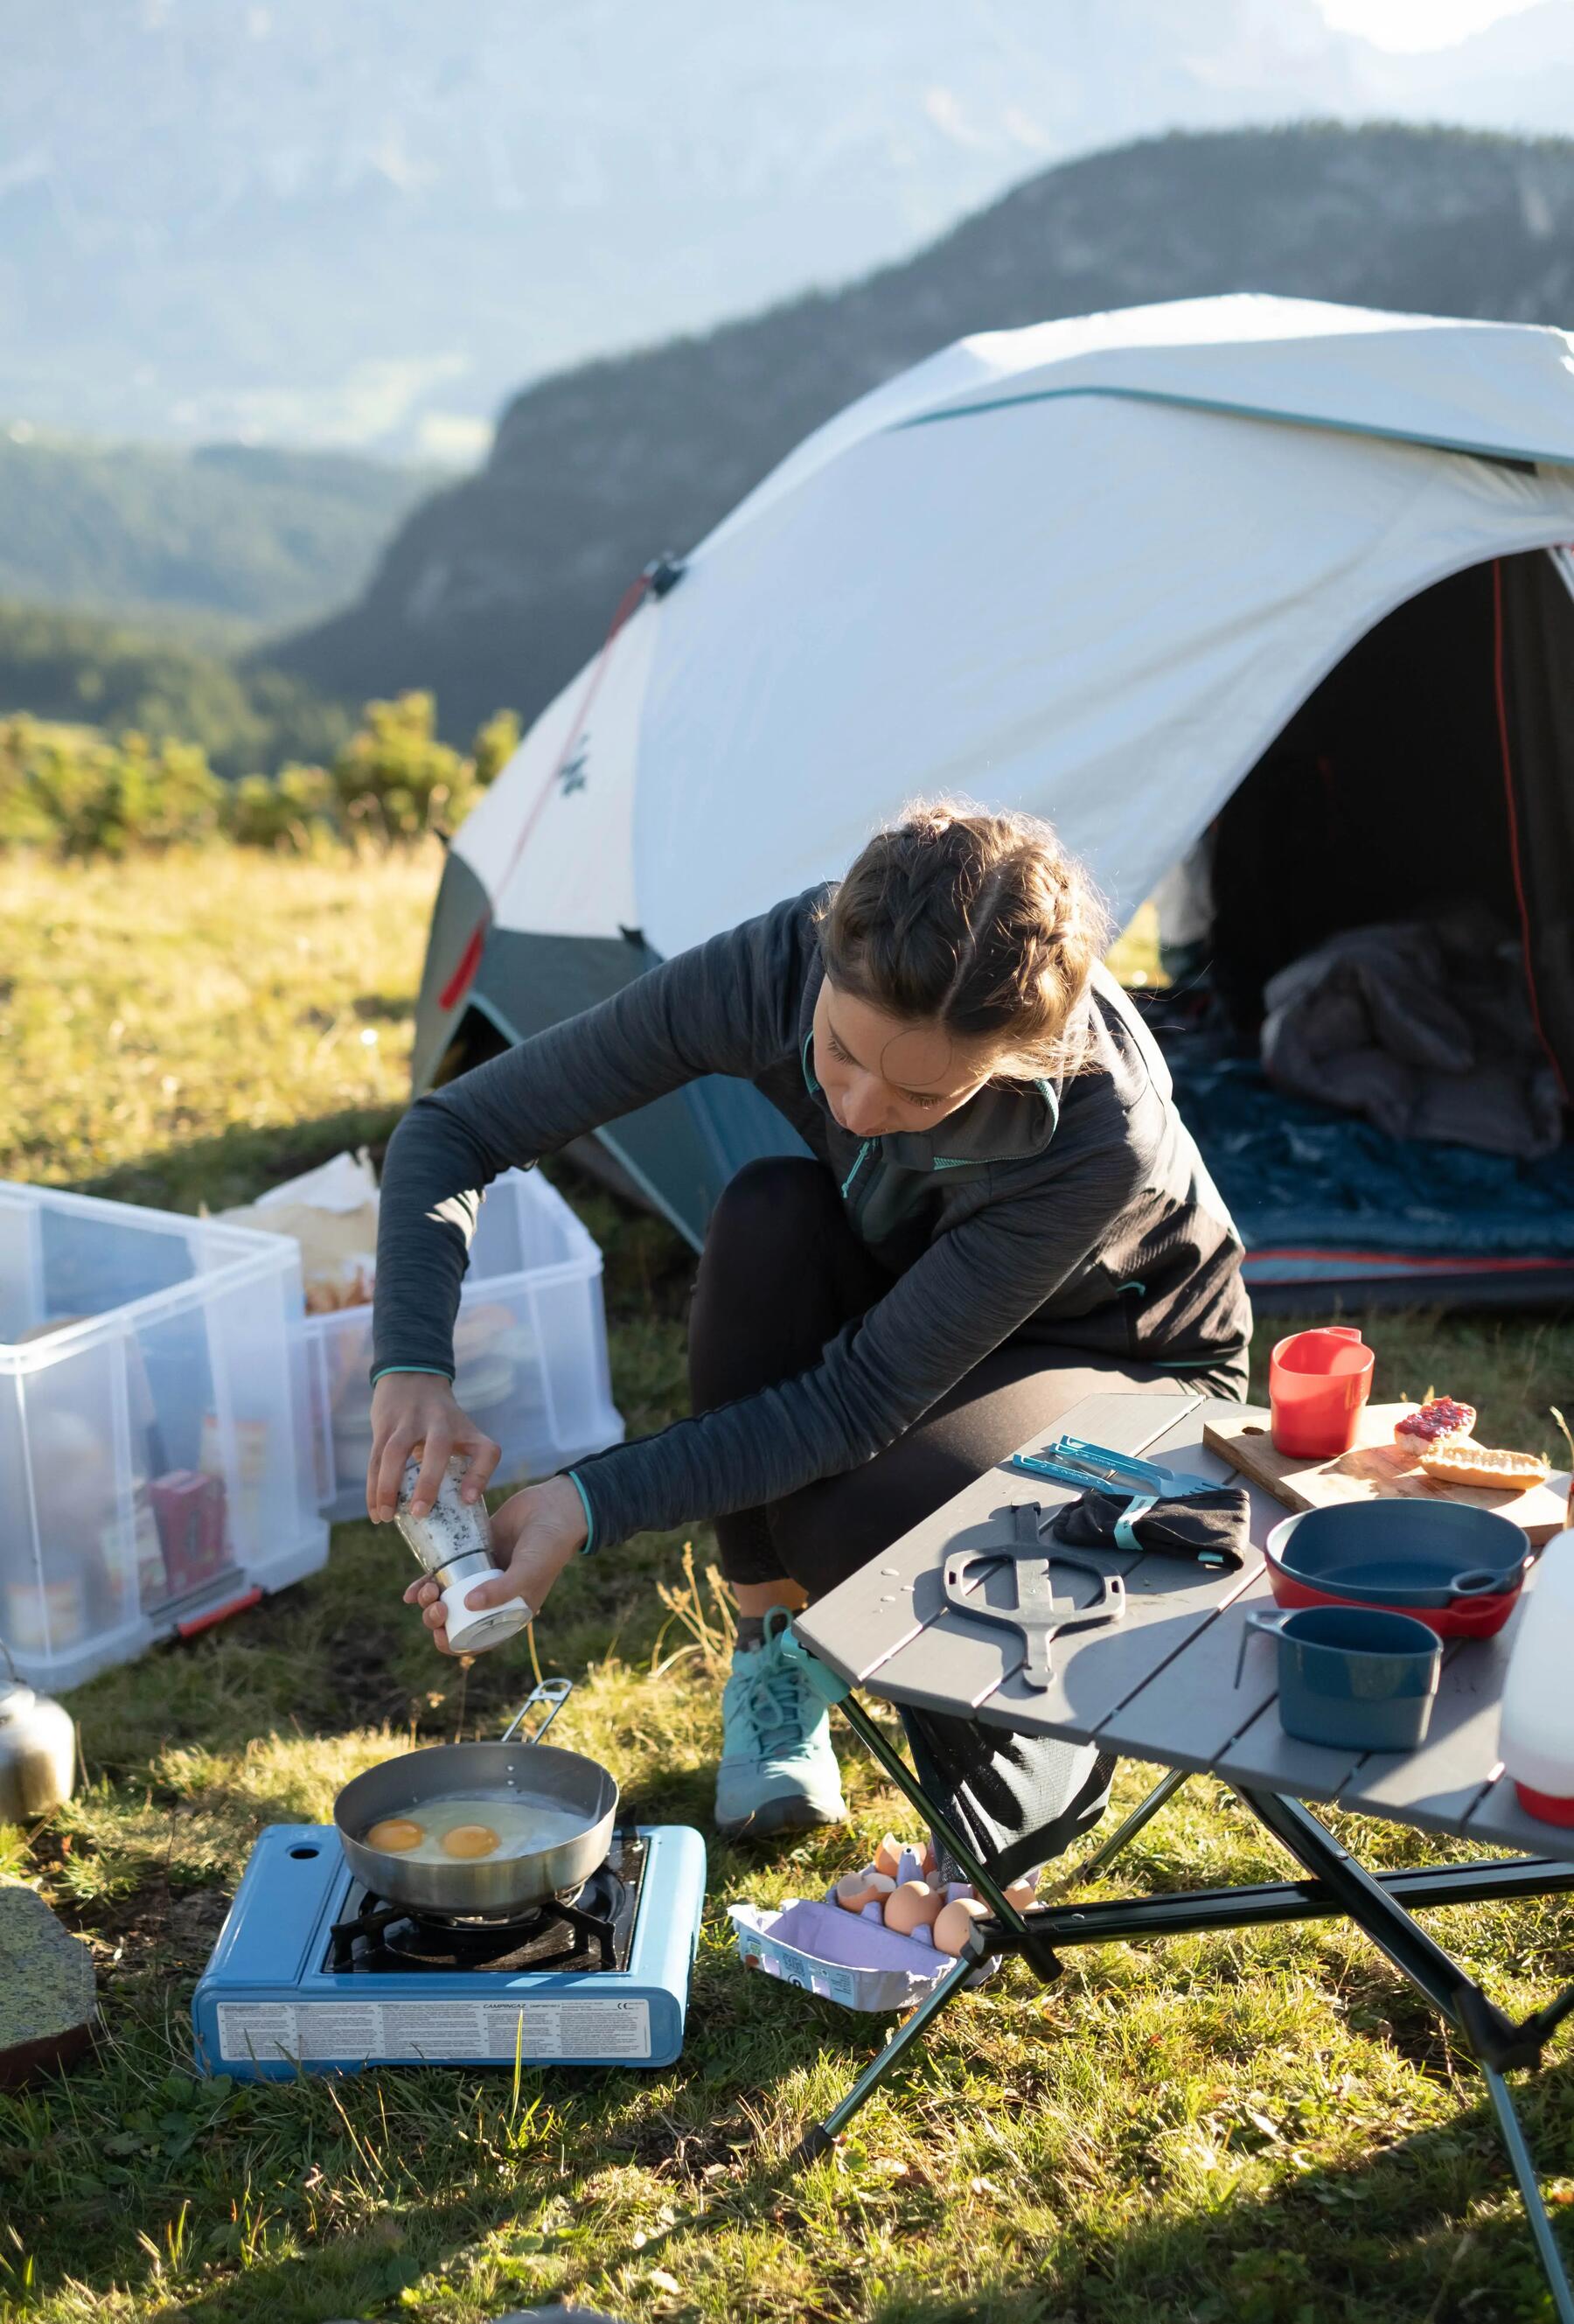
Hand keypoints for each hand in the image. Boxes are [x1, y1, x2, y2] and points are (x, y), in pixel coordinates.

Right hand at [367, 1372, 499, 1522]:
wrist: (414, 1377)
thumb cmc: (443, 1420)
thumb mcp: (463, 1432)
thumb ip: (466, 1463)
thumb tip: (460, 1508)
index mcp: (465, 1429)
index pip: (486, 1451)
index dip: (480, 1476)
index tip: (468, 1501)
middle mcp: (440, 1422)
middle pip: (437, 1448)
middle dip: (428, 1482)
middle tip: (420, 1512)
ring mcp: (409, 1421)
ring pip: (395, 1453)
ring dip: (388, 1487)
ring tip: (387, 1517)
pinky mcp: (384, 1426)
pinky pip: (375, 1458)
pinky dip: (373, 1487)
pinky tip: (375, 1511)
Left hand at [402, 1475, 588, 1655]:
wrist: (552, 1507)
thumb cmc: (548, 1546)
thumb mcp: (528, 1571)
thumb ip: (502, 1590)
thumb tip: (467, 1605)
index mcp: (509, 1611)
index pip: (478, 1639)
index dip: (455, 1643)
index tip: (439, 1635)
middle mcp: (492, 1597)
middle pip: (457, 1619)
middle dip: (439, 1619)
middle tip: (435, 1606)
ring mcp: (480, 1576)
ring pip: (447, 1598)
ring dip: (430, 1602)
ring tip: (427, 1592)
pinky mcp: (471, 1554)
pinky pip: (444, 1573)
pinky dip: (425, 1583)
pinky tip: (410, 1592)